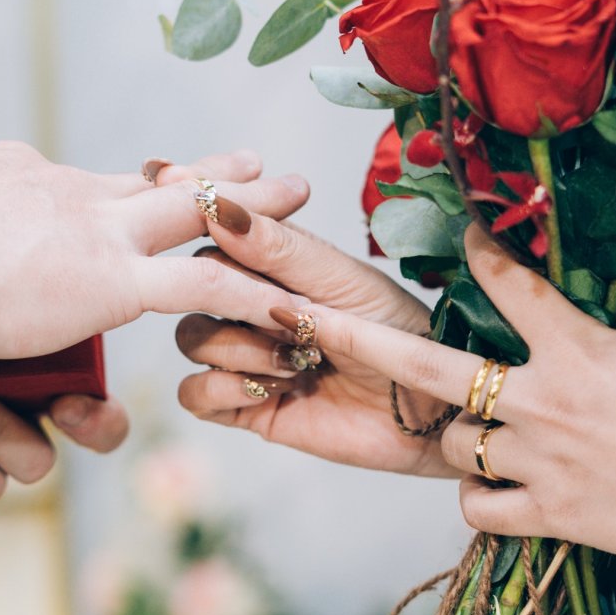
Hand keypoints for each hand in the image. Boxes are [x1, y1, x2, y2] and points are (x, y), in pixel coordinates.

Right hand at [0, 145, 310, 358]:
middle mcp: (68, 193)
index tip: (158, 175)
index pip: (92, 183)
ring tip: (299, 196)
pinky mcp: (108, 280)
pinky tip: (288, 306)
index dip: (133, 185)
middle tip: (256, 161)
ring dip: (251, 208)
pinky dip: (250, 296)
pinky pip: (202, 285)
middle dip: (210, 172)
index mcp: (22, 180)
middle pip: (156, 177)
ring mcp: (94, 231)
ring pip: (195, 212)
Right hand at [173, 210, 458, 477]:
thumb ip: (280, 248)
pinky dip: (224, 389)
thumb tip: (218, 209)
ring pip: (190, 339)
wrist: (431, 412)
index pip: (212, 232)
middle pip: (191, 288)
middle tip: (283, 315)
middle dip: (228, 299)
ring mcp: (247, 356)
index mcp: (274, 262)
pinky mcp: (247, 406)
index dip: (197, 222)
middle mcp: (251, 305)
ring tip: (294, 359)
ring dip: (236, 347)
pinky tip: (277, 387)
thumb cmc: (400, 333)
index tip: (184, 203)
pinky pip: (195, 395)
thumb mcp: (343, 280)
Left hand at [292, 225, 615, 564]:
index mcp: (578, 346)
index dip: (478, 252)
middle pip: (422, 365)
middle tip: (298, 315)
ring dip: (449, 434)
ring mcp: (538, 460)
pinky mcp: (550, 515)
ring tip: (463, 429)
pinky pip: (480, 507)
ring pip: (452, 444)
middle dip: (351, 337)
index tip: (460, 231)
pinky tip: (492, 491)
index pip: (509, 283)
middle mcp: (541, 400)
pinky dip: (478, 498)